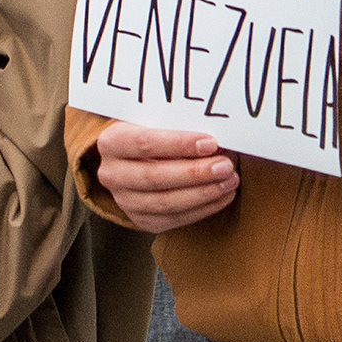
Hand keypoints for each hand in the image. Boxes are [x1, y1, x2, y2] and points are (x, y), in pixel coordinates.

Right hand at [93, 121, 241, 232]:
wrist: (131, 159)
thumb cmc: (151, 133)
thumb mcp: (155, 122)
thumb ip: (179, 127)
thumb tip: (216, 140)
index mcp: (111, 142)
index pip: (145, 143)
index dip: (179, 144)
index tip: (211, 143)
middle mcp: (112, 174)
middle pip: (155, 177)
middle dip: (194, 173)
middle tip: (225, 166)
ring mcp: (124, 201)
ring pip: (165, 203)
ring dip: (203, 193)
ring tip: (229, 181)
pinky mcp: (142, 220)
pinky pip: (175, 219)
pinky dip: (203, 209)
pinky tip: (223, 196)